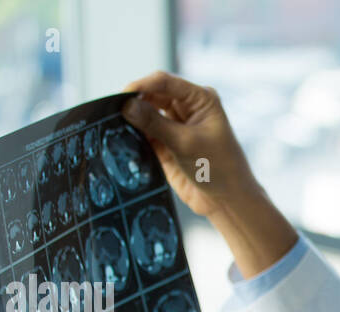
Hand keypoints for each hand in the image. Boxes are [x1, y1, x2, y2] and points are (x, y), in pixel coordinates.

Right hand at [121, 71, 254, 218]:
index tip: (122, 96)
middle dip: (134, 102)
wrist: (226, 201)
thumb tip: (126, 105)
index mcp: (200, 99)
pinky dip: (134, 134)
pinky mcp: (166, 144)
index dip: (142, 85)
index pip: (165, 82)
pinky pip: (144, 133)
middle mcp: (187, 108)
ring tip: (114, 124)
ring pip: (146, 114)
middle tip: (113, 112)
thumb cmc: (218, 168)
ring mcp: (176, 126)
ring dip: (132, 119)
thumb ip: (155, 123)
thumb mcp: (185, 143)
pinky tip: (121, 137)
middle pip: (152, 95)